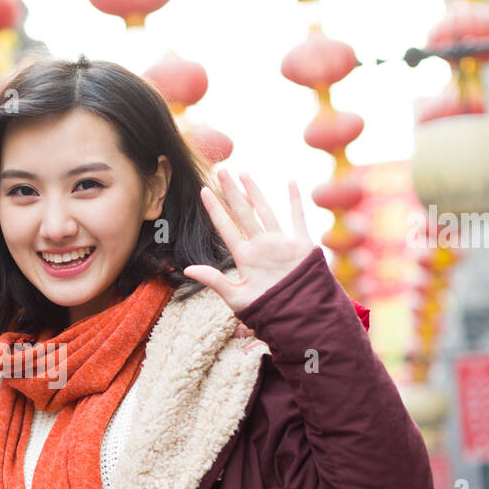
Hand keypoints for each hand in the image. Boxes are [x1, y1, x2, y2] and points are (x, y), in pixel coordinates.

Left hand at [184, 168, 314, 314]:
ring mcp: (280, 243)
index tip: (203, 191)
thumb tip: (187, 269)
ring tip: (244, 173)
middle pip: (242, 213)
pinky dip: (295, 200)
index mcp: (244, 257)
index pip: (225, 227)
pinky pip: (297, 218)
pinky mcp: (301, 244)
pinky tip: (290, 181)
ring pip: (264, 211)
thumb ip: (214, 281)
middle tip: (221, 170)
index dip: (215, 209)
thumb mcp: (236, 298)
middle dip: (232, 191)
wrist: (298, 318)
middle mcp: (260, 246)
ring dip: (255, 192)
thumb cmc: (267, 311)